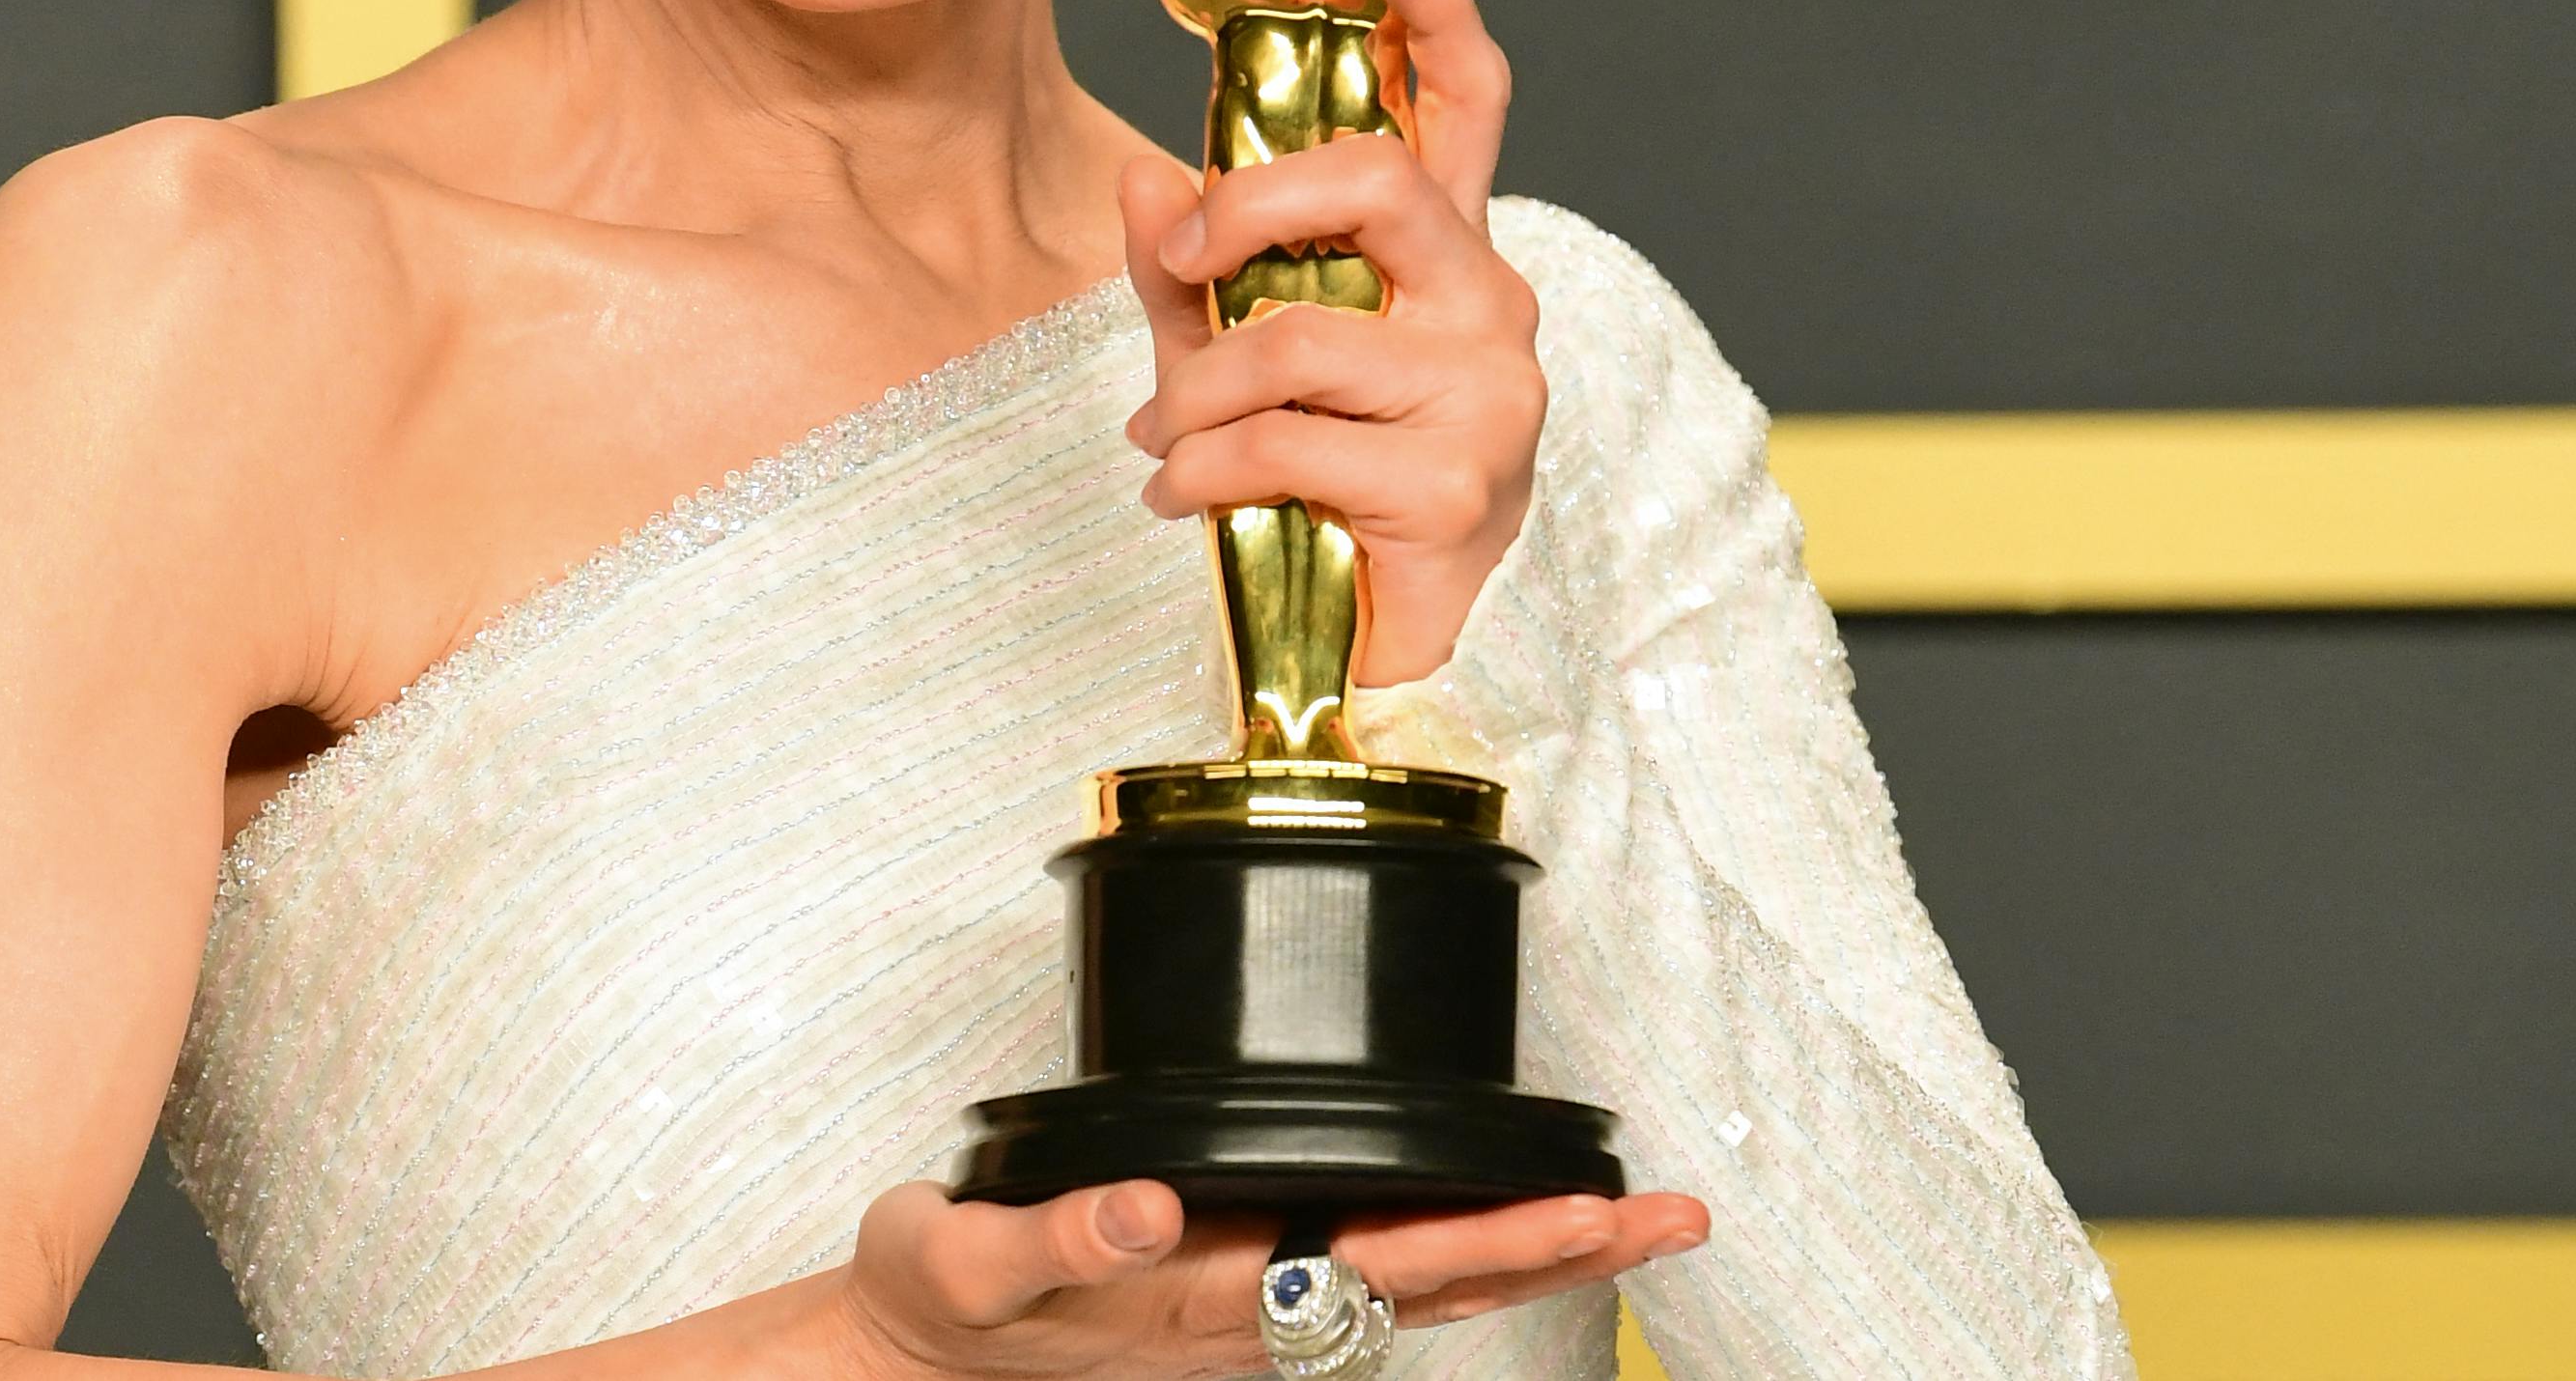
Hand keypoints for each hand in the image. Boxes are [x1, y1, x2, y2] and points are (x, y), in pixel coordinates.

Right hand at [829, 1178, 1706, 1376]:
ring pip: (1415, 1291)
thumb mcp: (962, 1266)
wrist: (897, 1366)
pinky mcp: (1224, 1306)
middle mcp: (1248, 1318)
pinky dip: (1446, 1254)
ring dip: (1525, 1255)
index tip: (1596, 1209)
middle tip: (1677, 1213)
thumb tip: (1150, 1214)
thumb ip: (1055, 1243)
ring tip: (1622, 1220)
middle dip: (1563, 1249)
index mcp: (1209, 1300)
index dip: (1500, 1235)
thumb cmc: (931, 1313)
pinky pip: (1363, 1283)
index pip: (1388, 1264)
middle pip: (1439, 1286)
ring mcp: (1245, 1321)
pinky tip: (1481, 1231)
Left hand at [1118, 0, 1540, 687]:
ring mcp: (1489, 392)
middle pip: (1377, 183)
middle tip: (1181, 262)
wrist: (1372, 657)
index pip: (1468, 104)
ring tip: (1166, 442)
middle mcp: (1490, 302)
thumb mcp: (1234, 359)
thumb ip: (1191, 271)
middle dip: (1247, 210)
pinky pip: (1286, 440)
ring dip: (1193, 395)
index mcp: (1445, 254)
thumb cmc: (1315, 487)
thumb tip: (1139, 175)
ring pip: (1297, 335)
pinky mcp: (1458, 483)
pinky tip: (1183, 498)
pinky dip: (1202, 470)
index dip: (1437, 10)